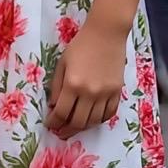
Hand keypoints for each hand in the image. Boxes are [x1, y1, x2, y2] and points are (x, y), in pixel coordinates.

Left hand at [46, 20, 127, 138]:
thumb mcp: (62, 64)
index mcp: (73, 84)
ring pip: (94, 121)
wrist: (105, 35)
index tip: (50, 124)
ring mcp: (106, 94)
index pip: (62, 112)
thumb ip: (57, 87)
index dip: (54, 122)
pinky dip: (99, 120)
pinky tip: (91, 120)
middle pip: (78, 121)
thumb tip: (54, 107)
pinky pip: (109, 114)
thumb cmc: (80, 46)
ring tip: (74, 128)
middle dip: (66, 130)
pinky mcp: (117, 93)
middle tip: (60, 132)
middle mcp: (90, 93)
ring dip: (82, 128)